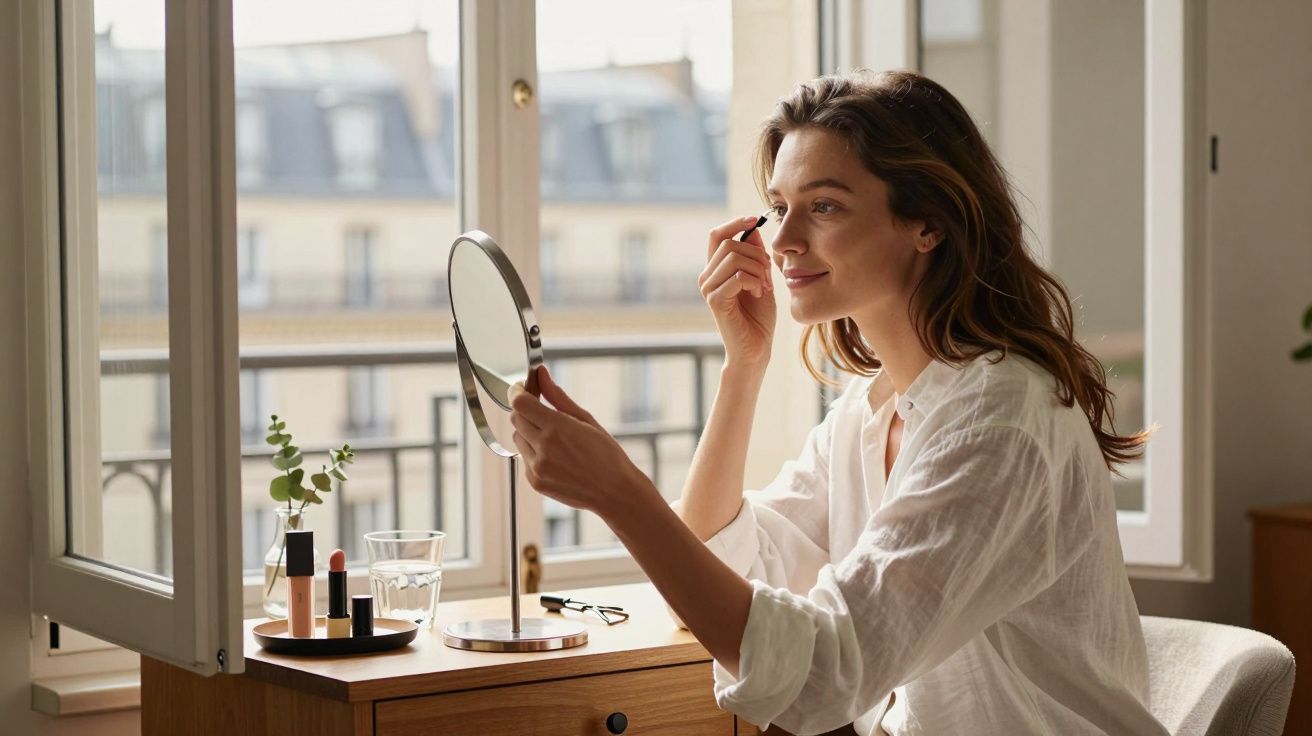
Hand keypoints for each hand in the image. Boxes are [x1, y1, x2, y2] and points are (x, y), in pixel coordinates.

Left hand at [509, 365, 654, 518]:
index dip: (517, 391)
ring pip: (518, 438)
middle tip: (540, 409)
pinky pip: (524, 458)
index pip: (520, 402)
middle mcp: (543, 448)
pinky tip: (555, 455)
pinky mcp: (535, 481)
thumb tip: (542, 375)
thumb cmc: (606, 455)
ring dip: (528, 431)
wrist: (614, 492)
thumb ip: (558, 397)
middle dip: (524, 410)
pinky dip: (533, 452)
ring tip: (553, 437)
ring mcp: (537, 467)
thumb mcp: (586, 420)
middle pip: (515, 418)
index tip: (521, 388)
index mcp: (557, 428)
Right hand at [700, 216, 776, 366]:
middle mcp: (707, 277)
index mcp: (715, 270)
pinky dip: (755, 282)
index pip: (716, 235)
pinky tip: (759, 294)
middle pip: (729, 243)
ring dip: (757, 269)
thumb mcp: (761, 279)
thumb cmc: (758, 318)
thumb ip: (756, 256)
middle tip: (767, 274)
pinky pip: (738, 276)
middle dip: (756, 254)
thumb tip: (753, 230)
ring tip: (764, 286)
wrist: (755, 350)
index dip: (735, 223)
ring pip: (734, 257)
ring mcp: (709, 289)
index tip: (755, 219)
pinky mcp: (715, 301)